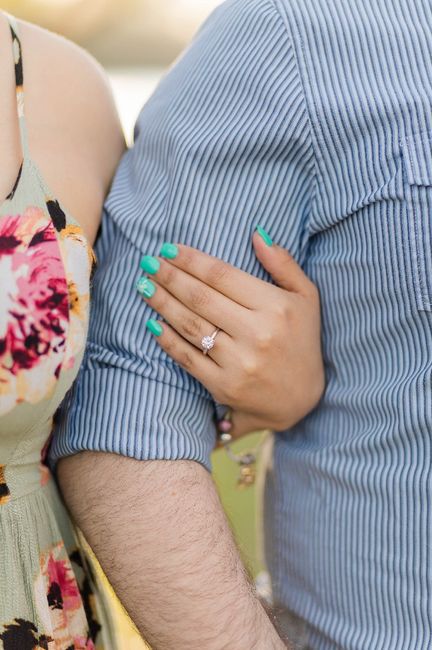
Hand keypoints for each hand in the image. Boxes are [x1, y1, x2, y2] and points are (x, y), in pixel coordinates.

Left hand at [137, 228, 323, 438]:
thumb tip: (256, 233)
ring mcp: (238, 362)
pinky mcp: (223, 386)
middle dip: (170, 277)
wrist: (301, 400)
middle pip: (201, 298)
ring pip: (190, 325)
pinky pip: (187, 358)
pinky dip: (167, 339)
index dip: (192, 260)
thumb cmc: (302, 341)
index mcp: (275, 307)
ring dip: (162, 303)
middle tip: (148, 262)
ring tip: (144, 286)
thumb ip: (283, 264)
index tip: (169, 249)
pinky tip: (152, 322)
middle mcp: (256, 334)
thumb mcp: (306, 298)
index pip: (222, 276)